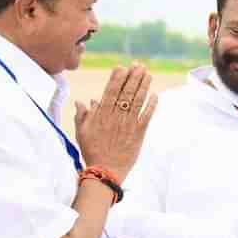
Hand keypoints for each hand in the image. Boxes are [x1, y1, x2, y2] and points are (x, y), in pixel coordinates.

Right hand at [74, 65, 157, 182]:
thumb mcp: (81, 132)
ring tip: (148, 74)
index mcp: (101, 115)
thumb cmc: (92, 152)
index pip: (110, 92)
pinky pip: (146, 117)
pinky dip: (151, 106)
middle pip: (126, 93)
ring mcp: (128, 125)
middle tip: (139, 65)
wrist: (105, 171)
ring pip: (137, 101)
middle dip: (133, 77)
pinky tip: (155, 95)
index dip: (117, 78)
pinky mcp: (138, 134)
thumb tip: (83, 101)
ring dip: (143, 86)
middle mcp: (115, 117)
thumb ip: (82, 115)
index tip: (122, 67)